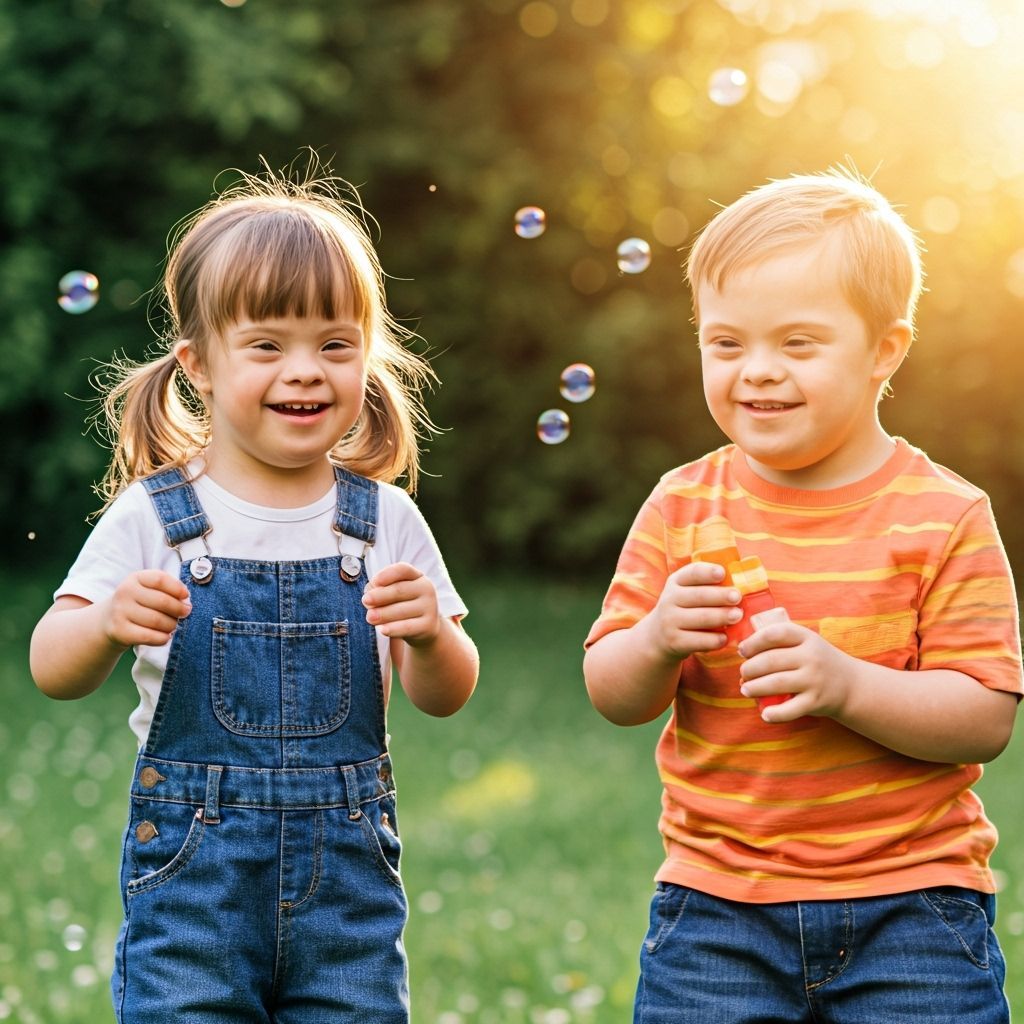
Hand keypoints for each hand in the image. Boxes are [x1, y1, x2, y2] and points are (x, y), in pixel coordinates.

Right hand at [102, 570, 191, 648]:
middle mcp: (124, 592)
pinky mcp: (119, 631)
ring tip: (174, 626)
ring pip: (157, 620)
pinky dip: (162, 638)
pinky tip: (166, 637)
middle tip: (186, 614)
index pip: (160, 579)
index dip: (177, 588)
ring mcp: (120, 612)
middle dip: (179, 609)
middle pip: (162, 601)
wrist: (108, 620)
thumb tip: (186, 601)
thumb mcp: (148, 588)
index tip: (186, 596)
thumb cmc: (138, 602)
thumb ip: (167, 589)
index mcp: (135, 578)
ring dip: (172, 625)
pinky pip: (148, 636)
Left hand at [362, 562, 439, 645]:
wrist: (422, 627)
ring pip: (401, 610)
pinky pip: (408, 627)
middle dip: (380, 596)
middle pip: (400, 590)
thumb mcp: (391, 593)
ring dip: (383, 614)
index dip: (388, 574)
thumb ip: (379, 590)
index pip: (403, 569)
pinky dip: (393, 629)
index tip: (374, 582)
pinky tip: (382, 630)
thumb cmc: (401, 604)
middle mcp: (426, 588)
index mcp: (416, 576)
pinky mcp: (428, 625)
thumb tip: (369, 595)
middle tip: (365, 601)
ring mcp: (429, 607)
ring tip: (369, 617)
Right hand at [643, 561, 742, 660]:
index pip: (692, 573)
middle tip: (737, 597)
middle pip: (698, 596)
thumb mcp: (687, 591)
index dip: (707, 572)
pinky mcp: (674, 642)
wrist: (658, 636)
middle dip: (720, 596)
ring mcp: (670, 621)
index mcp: (676, 582)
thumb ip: (708, 585)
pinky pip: (698, 641)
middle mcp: (669, 600)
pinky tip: (725, 638)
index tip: (722, 573)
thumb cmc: (684, 609)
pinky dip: (714, 640)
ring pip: (700, 618)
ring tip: (738, 615)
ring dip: (721, 616)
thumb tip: (741, 581)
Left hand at [738, 621, 856, 722]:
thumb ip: (779, 642)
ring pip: (776, 683)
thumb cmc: (816, 661)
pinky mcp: (815, 702)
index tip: (742, 650)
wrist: (850, 685)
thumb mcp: (805, 643)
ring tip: (745, 689)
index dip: (753, 642)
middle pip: (771, 660)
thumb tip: (743, 652)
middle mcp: (811, 657)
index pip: (775, 634)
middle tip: (743, 673)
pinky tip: (764, 713)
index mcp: (806, 638)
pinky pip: (790, 709)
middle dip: (749, 668)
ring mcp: (814, 680)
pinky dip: (775, 713)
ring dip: (754, 687)